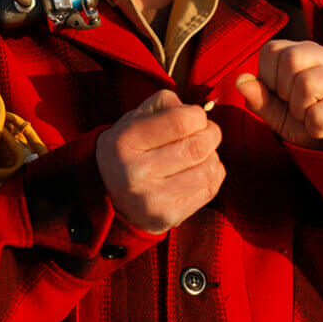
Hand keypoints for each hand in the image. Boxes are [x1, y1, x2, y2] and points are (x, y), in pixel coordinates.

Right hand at [95, 90, 223, 233]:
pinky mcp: (168, 218)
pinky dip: (212, 174)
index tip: (195, 117)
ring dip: (212, 155)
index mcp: (125, 142)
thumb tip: (198, 111)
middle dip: (211, 134)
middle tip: (206, 132)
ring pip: (209, 169)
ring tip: (199, 153)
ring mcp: (151, 200)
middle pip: (198, 147)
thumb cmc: (131, 148)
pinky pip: (210, 188)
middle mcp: (135, 173)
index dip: (198, 115)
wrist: (110, 195)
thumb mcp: (135, 118)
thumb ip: (164, 104)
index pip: (181, 122)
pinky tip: (197, 170)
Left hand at [235, 40, 322, 149]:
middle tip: (301, 108)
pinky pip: (321, 113)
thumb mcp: (278, 113)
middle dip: (286, 94)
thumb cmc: (311, 123)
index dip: (268, 79)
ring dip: (302, 113)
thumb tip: (241, 80)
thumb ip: (259, 97)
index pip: (272, 49)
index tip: (284, 96)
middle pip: (290, 59)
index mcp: (309, 50)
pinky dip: (317, 128)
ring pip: (306, 84)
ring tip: (315, 117)